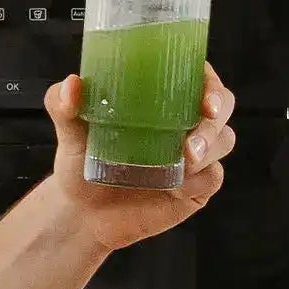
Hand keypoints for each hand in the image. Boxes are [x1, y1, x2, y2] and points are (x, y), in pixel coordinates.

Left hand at [44, 64, 234, 251]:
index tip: (204, 97)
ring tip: (184, 161)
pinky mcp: (196, 188)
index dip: (210, 81)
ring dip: (211, 147)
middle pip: (223, 106)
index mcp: (162, 97)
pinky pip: (214, 178)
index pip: (200, 75)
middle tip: (192, 137)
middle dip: (216, 117)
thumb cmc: (80, 161)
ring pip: (224, 140)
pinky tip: (177, 187)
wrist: (82, 213)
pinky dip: (200, 180)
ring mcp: (195, 155)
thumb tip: (72, 84)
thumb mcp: (69, 131)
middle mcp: (184, 121)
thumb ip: (64, 104)